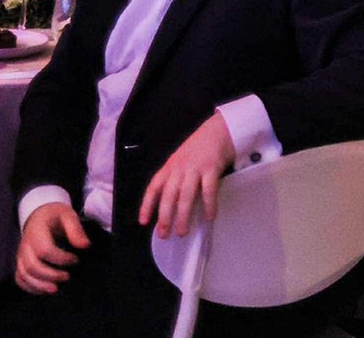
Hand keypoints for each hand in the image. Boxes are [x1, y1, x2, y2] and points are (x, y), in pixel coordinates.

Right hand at [16, 201, 89, 293]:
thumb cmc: (55, 215)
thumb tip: (85, 246)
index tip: (75, 260)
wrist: (39, 215)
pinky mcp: (20, 262)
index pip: (44, 250)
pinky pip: (19, 278)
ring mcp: (21, 255)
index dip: (61, 259)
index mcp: (37, 232)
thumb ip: (76, 230)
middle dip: (50, 275)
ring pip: (24, 274)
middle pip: (32, 266)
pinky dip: (29, 287)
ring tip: (55, 289)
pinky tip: (44, 290)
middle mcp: (25, 245)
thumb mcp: (68, 215)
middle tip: (67, 277)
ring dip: (39, 285)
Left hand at [139, 112, 234, 238]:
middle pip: (168, 196)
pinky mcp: (211, 168)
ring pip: (185, 196)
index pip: (153, 188)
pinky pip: (208, 190)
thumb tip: (171, 203)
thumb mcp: (181, 159)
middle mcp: (179, 168)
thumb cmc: (200, 147)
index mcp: (169, 167)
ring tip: (182, 231)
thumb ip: (175, 177)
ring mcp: (195, 168)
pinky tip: (210, 216)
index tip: (143, 222)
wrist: (220, 128)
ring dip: (183, 216)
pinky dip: (209, 205)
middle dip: (165, 217)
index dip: (147, 206)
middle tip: (163, 234)